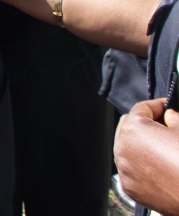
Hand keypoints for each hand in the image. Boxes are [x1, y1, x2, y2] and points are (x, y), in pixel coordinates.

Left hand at [115, 98, 178, 214]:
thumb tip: (168, 114)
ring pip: (127, 147)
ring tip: (163, 147)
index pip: (141, 108)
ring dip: (141, 143)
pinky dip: (141, 163)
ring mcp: (124, 170)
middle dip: (145, 123)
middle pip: (129, 126)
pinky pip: (130, 168)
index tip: (169, 107)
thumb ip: (173, 115)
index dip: (158, 105)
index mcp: (133, 130)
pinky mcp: (129, 187)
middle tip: (166, 125)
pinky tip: (159, 165)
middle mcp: (121, 149)